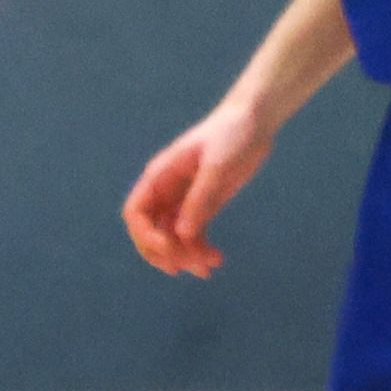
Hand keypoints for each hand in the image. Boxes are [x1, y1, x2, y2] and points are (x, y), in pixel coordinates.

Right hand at [121, 105, 272, 277]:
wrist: (254, 122)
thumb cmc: (230, 134)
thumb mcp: (216, 166)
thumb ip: (199, 200)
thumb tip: (183, 234)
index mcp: (159, 176)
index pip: (136, 212)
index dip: (145, 235)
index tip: (169, 247)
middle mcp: (166, 191)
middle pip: (150, 230)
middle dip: (163, 252)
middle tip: (183, 268)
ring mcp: (184, 200)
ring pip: (173, 237)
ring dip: (186, 255)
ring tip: (208, 268)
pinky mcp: (204, 205)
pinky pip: (193, 234)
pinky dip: (200, 249)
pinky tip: (216, 259)